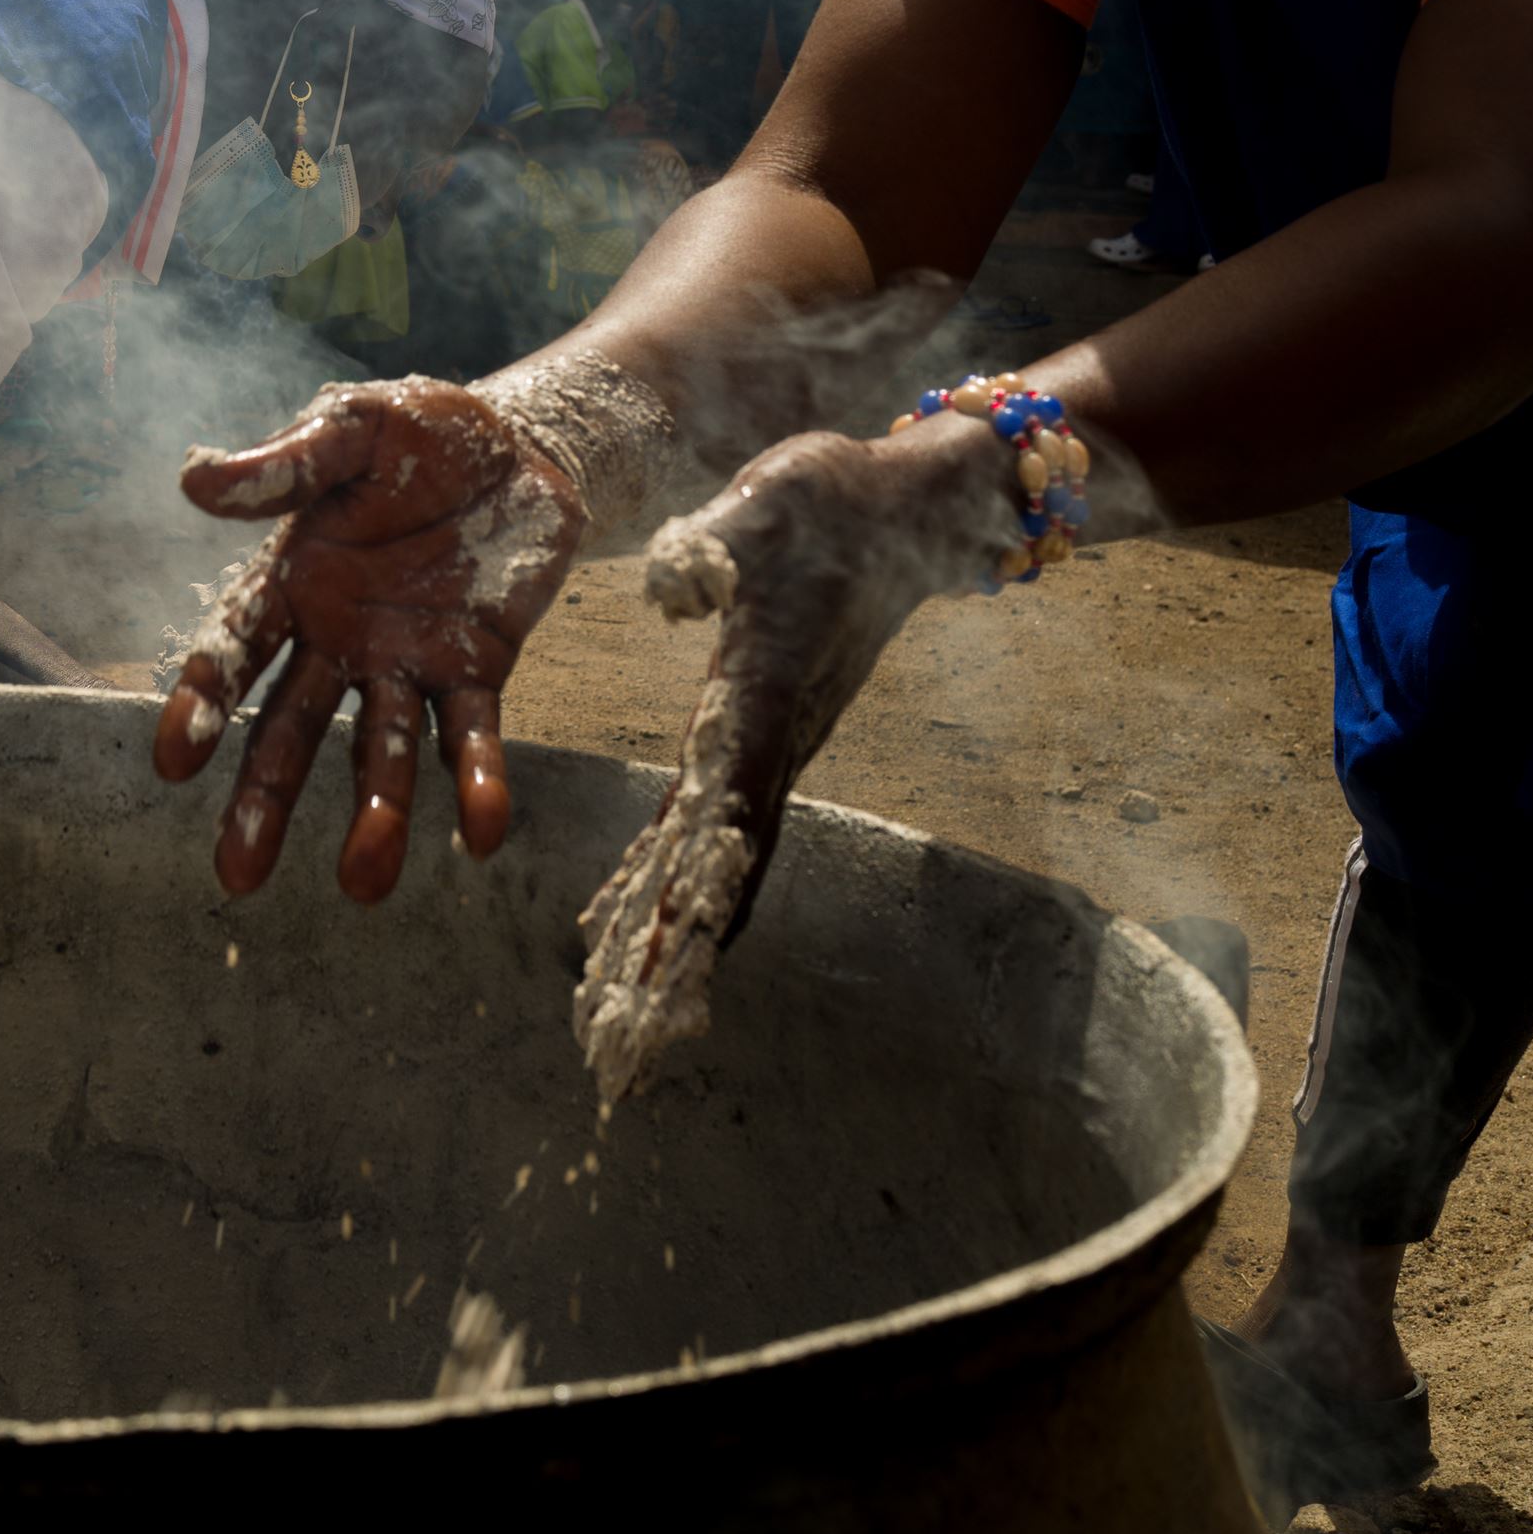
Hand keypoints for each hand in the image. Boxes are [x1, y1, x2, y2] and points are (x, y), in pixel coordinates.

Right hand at [153, 379, 582, 903]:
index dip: (201, 705)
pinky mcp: (475, 669)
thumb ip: (286, 462)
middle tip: (237, 876)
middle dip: (264, 799)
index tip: (171, 764)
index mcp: (291, 581)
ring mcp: (405, 662)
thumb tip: (193, 481)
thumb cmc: (419, 432)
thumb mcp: (353, 428)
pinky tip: (483, 833)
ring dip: (374, 815)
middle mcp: (337, 638)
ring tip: (365, 885)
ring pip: (380, 751)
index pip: (234, 651)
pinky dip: (478, 782)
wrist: (520, 442)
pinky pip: (472, 732)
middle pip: (290, 729)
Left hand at [574, 412, 1013, 1097]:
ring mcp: (775, 737)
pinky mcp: (768, 724)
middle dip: (675, 951)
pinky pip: (720, 818)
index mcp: (764, 697)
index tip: (663, 971)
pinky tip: (641, 910)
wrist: (909, 498)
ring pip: (721, 852)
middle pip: (720, 865)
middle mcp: (774, 736)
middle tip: (625, 1040)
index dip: (693, 895)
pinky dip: (681, 873)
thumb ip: (717, 546)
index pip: (723, 817)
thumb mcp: (770, 500)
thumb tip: (676, 589)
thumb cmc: (833, 493)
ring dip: (675, 929)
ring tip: (623, 1008)